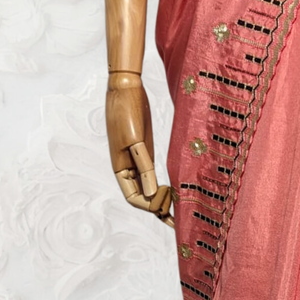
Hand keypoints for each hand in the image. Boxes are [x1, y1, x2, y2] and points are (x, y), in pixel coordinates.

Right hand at [106, 71, 174, 227]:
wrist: (126, 88)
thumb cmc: (126, 111)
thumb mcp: (135, 140)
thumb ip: (143, 166)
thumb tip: (150, 193)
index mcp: (120, 168)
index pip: (133, 198)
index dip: (149, 204)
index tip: (166, 199)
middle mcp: (128, 169)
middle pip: (142, 197)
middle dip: (158, 206)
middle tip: (178, 209)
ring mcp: (137, 162)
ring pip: (149, 189)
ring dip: (163, 201)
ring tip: (180, 211)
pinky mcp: (146, 153)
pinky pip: (154, 176)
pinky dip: (164, 186)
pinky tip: (177, 192)